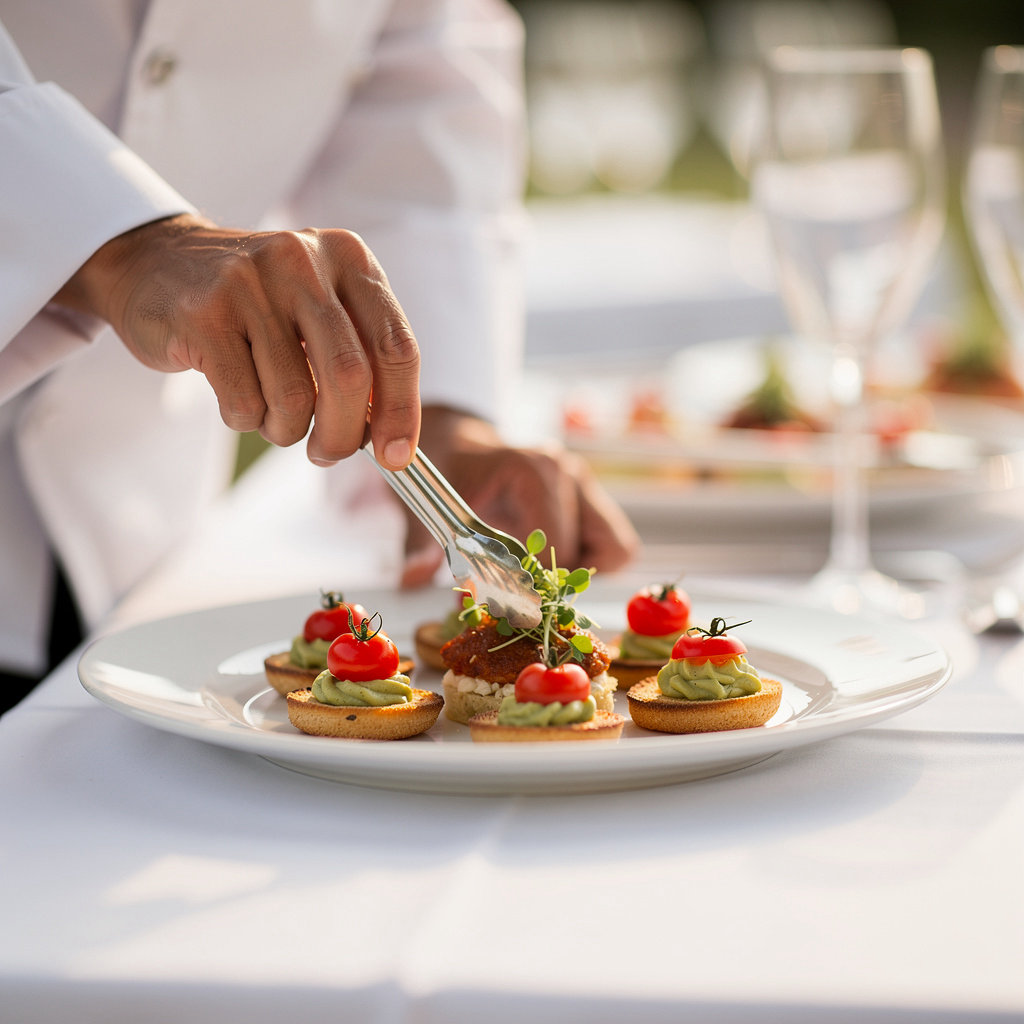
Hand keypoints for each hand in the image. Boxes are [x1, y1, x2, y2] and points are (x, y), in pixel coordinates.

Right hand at [54, 214, 419, 468]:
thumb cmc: (257, 306)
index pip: (396, 347)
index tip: (397, 457)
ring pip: (294, 398)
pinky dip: (246, 419)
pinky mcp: (202, 315)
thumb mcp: (319, 311)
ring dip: (286, 429)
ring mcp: (249, 284)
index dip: (402, 411)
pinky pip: (244, 402)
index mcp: (349, 258)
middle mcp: (303, 261)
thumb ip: (361, 360)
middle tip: (327, 452)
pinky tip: (236, 396)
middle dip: (344, 434)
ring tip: (271, 414)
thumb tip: (392, 442)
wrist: (156, 263)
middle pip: (349, 376)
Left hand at [399, 407, 638, 586]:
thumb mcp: (427, 504)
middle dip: (547, 584)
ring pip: (613, 549)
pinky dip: (591, 563)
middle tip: (513, 594)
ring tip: (537, 578)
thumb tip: (415, 577)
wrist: (459, 442)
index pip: (551, 547)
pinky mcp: (590, 497)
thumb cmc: (446, 470)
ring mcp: (582, 483)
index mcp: (531, 469)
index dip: (528, 585)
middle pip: (582, 554)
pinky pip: (614, 543)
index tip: (501, 604)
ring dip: (578, 575)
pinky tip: (553, 567)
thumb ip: (421, 543)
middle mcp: (565, 473)